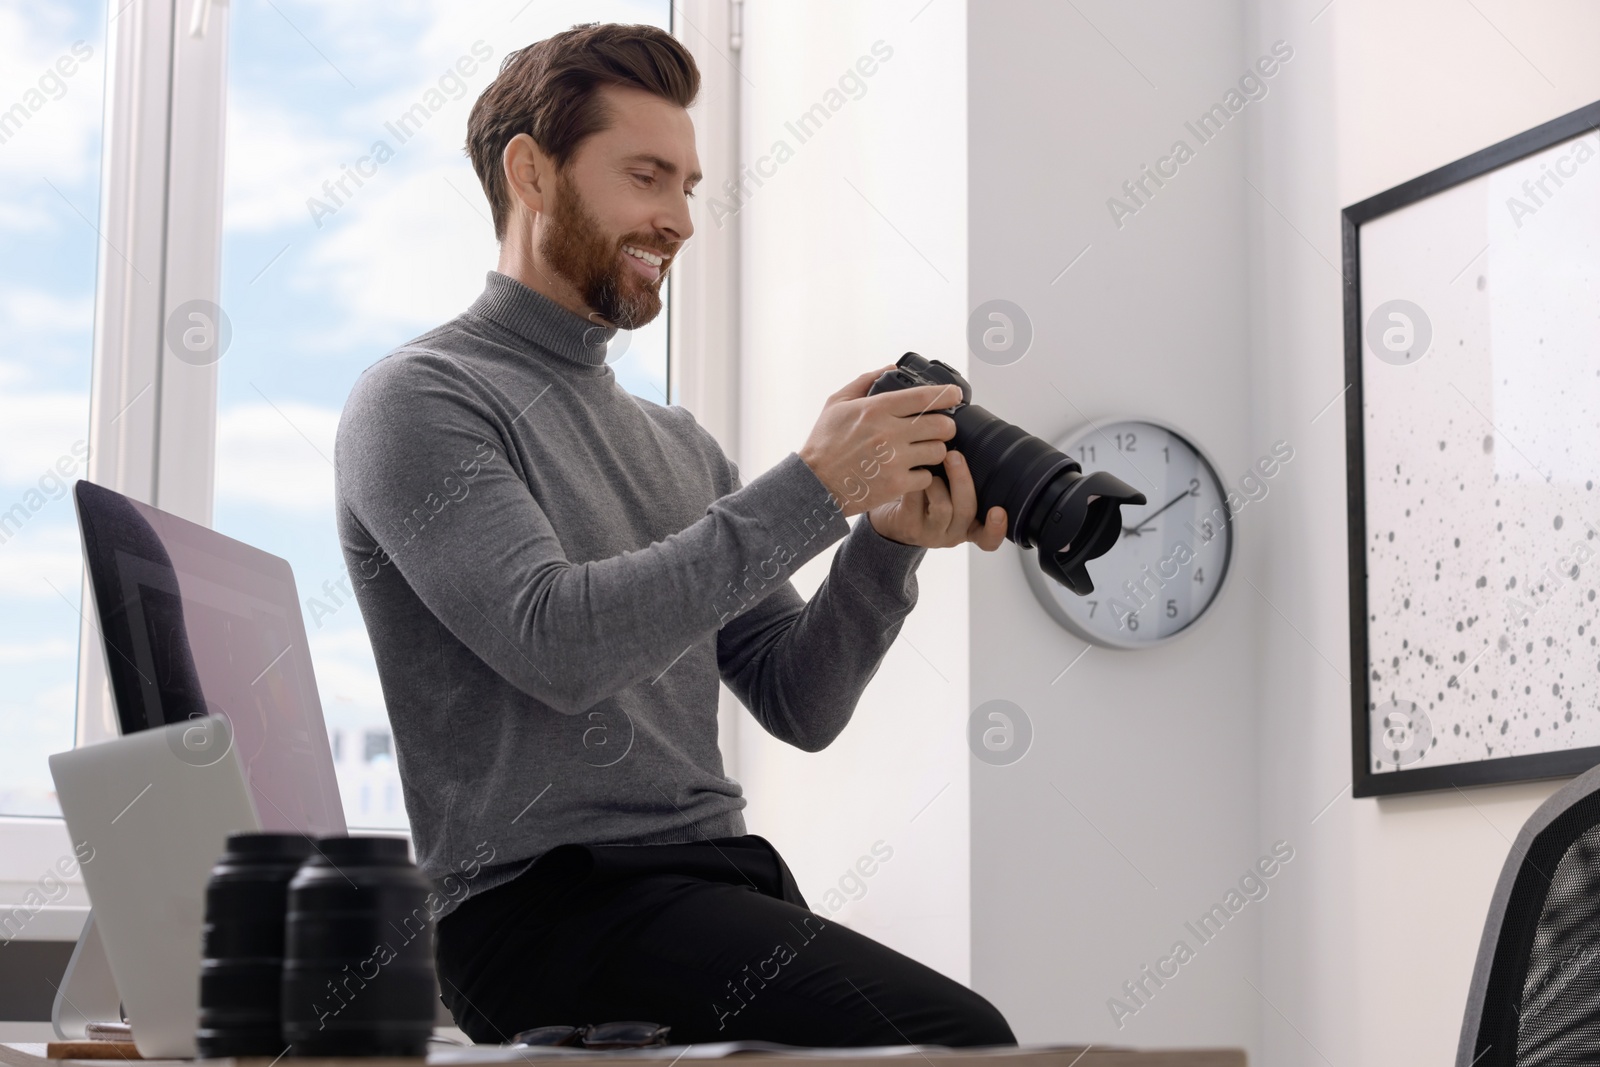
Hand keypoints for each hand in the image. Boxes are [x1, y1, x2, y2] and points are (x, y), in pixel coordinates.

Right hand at [798, 366, 964, 517]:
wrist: (813, 484)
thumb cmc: (824, 443)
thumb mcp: (837, 403)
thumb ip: (865, 381)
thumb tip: (891, 368)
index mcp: (876, 409)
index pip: (923, 397)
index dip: (947, 395)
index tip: (956, 395)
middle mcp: (889, 433)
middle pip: (941, 425)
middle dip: (945, 426)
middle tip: (939, 429)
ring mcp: (894, 461)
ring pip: (938, 451)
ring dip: (935, 451)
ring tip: (924, 452)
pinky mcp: (896, 485)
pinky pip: (927, 478)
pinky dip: (922, 476)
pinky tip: (911, 472)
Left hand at [868, 451, 1007, 550]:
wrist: (893, 519)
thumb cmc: (927, 501)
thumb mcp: (951, 497)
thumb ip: (963, 484)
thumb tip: (973, 444)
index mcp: (969, 528)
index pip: (988, 538)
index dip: (997, 527)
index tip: (999, 510)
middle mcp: (952, 534)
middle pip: (967, 511)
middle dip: (962, 479)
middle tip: (954, 455)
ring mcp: (930, 534)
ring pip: (943, 507)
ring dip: (936, 481)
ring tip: (927, 466)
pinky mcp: (908, 526)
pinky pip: (916, 500)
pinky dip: (916, 480)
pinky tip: (912, 470)